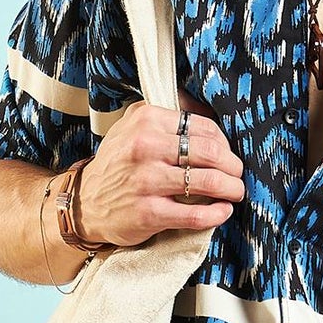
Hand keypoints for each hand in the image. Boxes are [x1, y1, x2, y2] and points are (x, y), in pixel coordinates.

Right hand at [77, 95, 244, 247]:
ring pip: (208, 182)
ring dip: (231, 188)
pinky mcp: (150, 213)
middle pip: (211, 153)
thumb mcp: (133, 125)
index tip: (226, 154)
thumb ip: (166, 115)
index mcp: (147, 121)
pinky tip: (223, 211)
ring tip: (235, 191)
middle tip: (237, 174)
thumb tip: (205, 108)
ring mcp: (147, 181)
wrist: (85, 201)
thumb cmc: (118, 163)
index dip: (224, 143)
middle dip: (233, 166)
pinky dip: (217, 213)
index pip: (204, 127)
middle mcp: (146, 148)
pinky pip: (196, 214)